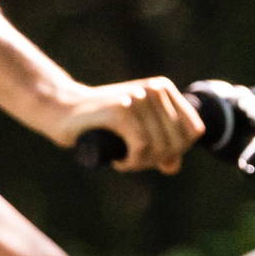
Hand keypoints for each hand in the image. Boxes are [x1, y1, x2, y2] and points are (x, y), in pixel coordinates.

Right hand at [52, 77, 201, 173]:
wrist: (60, 110)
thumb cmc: (100, 122)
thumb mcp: (135, 130)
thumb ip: (158, 144)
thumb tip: (173, 167)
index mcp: (163, 88)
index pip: (194, 130)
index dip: (178, 150)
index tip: (156, 155)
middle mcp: (154, 89)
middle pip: (177, 141)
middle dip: (158, 160)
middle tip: (135, 161)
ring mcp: (137, 98)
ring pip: (160, 146)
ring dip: (143, 164)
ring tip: (126, 161)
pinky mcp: (120, 110)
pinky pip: (142, 147)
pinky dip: (133, 162)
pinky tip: (120, 162)